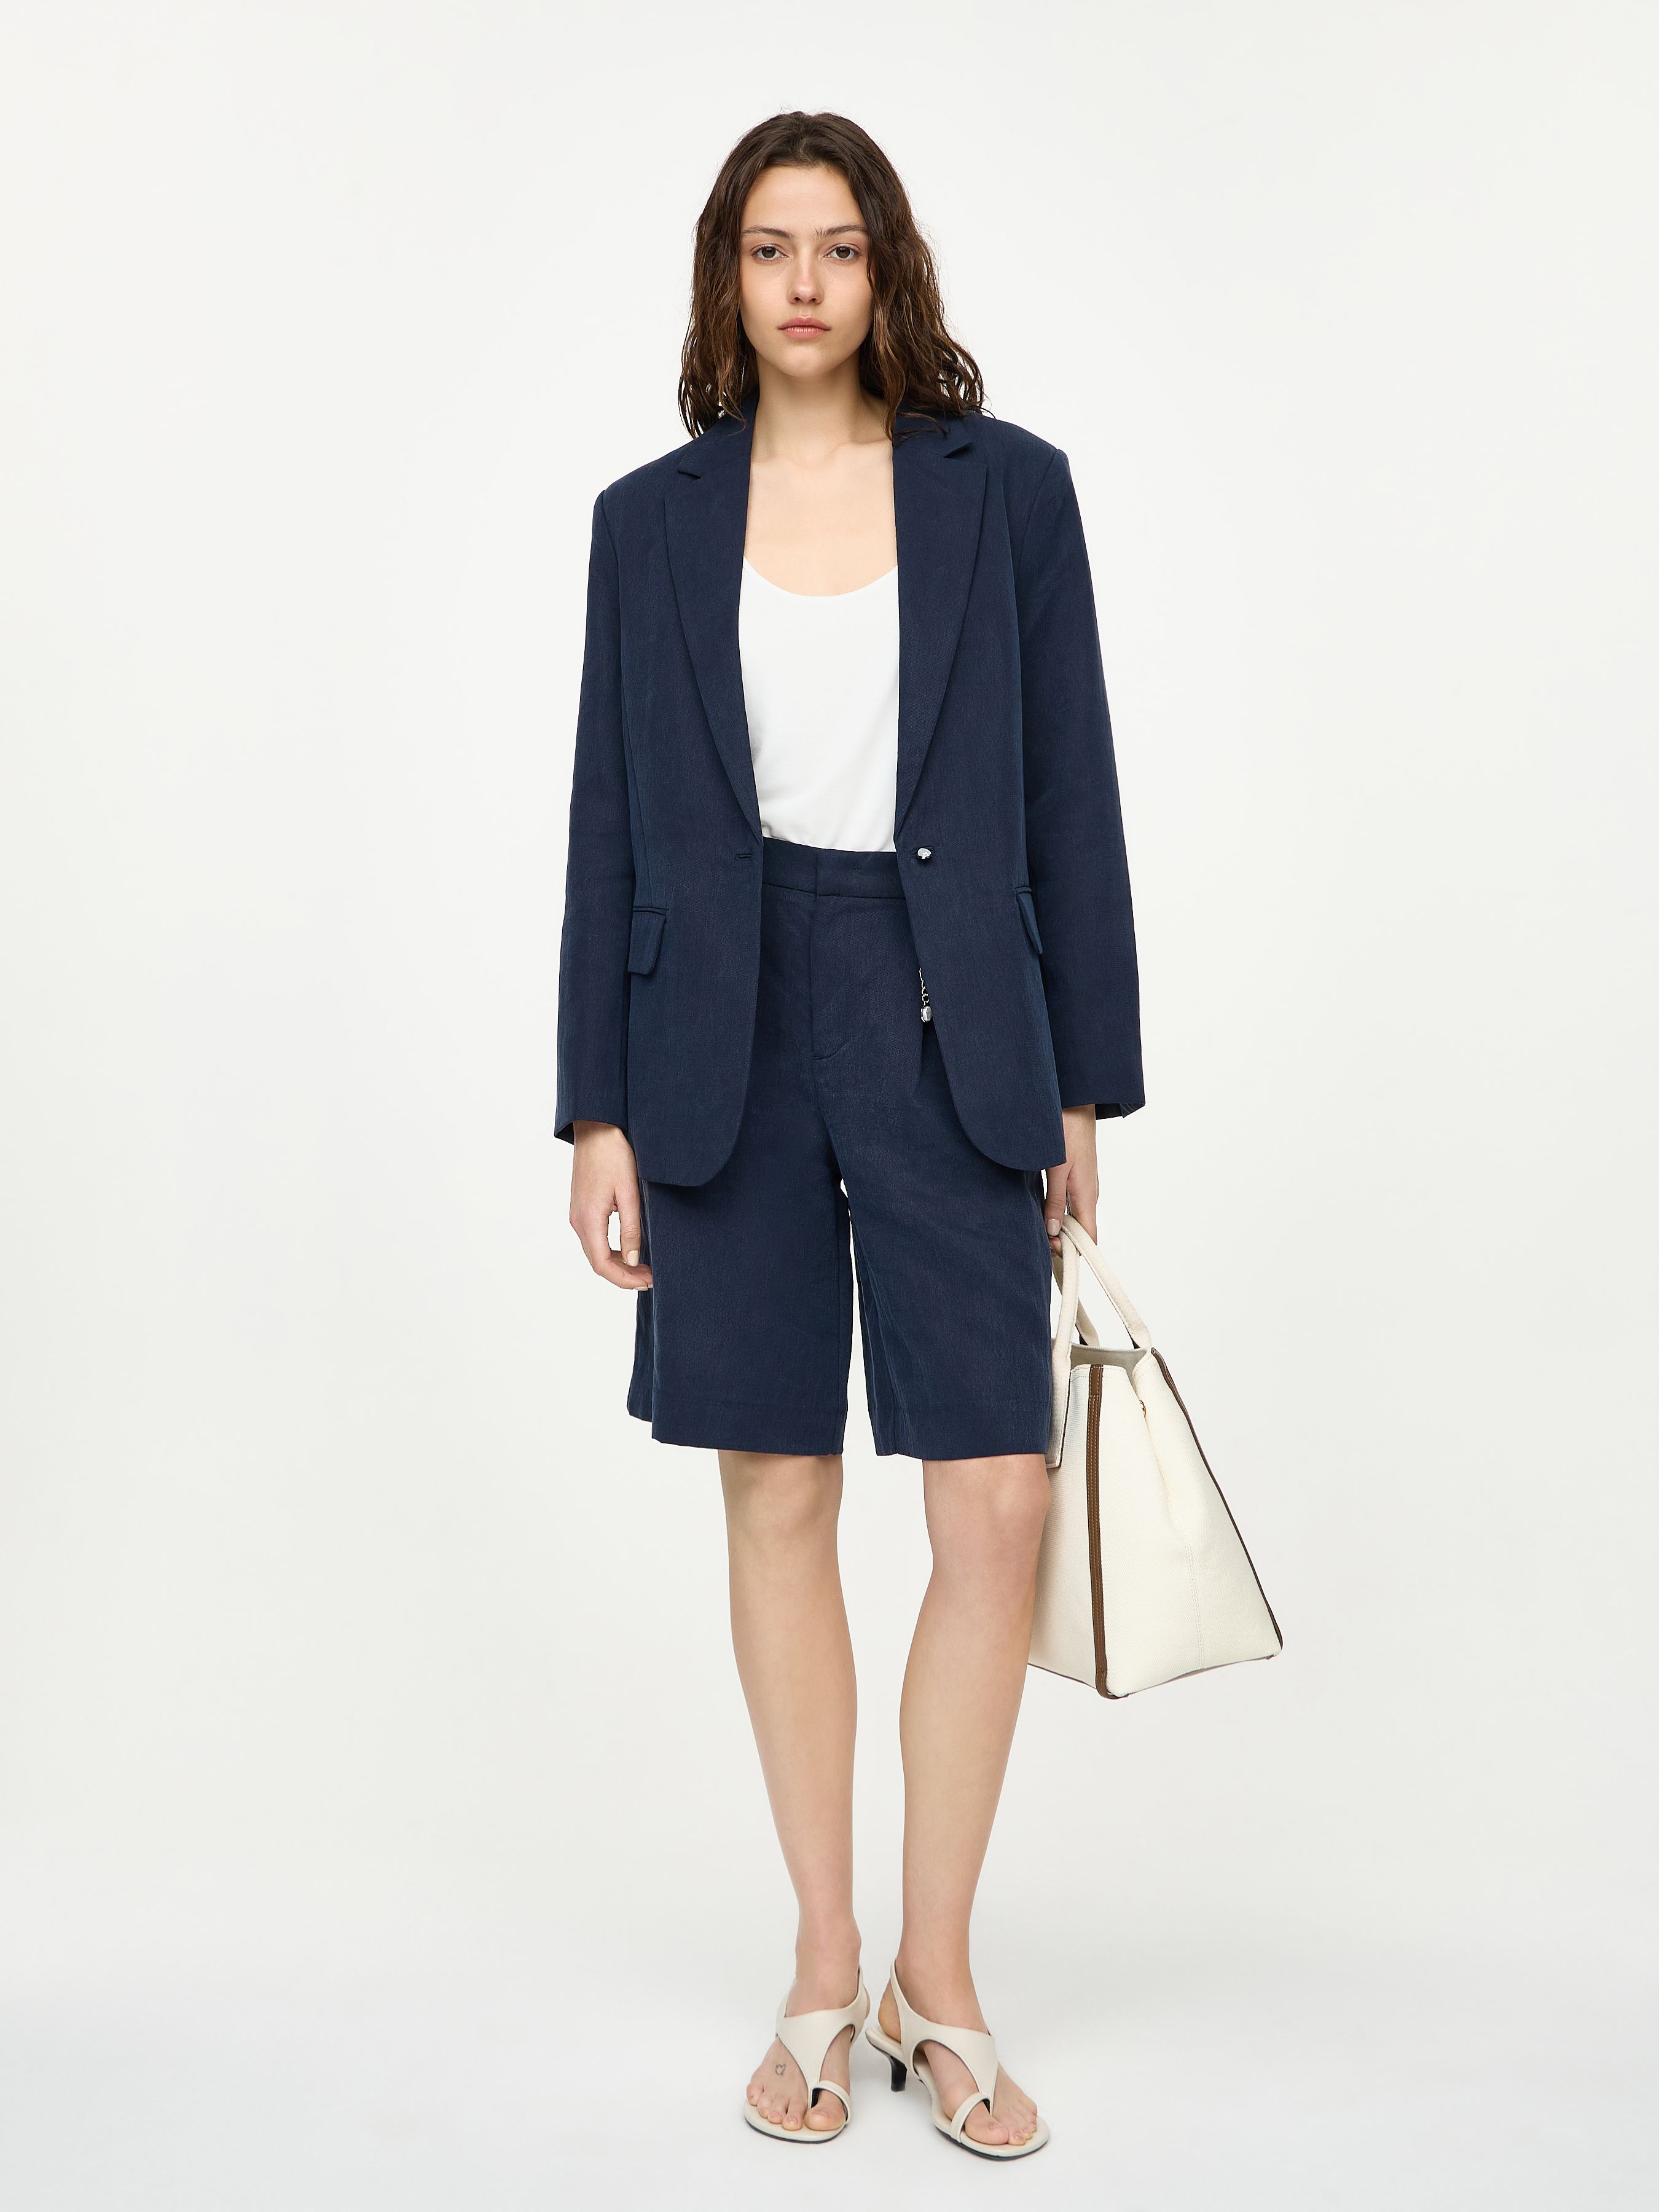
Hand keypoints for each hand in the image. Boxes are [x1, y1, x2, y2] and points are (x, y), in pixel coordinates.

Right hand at [570, 1121, 652, 1288]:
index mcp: (589, 1220)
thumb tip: (634, 1261)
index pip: (603, 1265)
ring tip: (645, 1267)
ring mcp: (577, 1215)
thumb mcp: (629, 1192)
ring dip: (618, 1264)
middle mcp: (578, 1221)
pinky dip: (611, 1251)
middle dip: (624, 1275)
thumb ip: (631, 1229)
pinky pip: (594, 1239)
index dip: (626, 1279)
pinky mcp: (581, 1208)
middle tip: (652, 1278)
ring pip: (595, 1252)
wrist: (596, 1128)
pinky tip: (630, 1249)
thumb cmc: (614, 1154)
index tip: (650, 1281)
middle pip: (598, 1263)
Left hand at [1044, 1105, 1099, 1247]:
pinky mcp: (1075, 1175)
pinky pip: (1069, 1201)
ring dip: (1057, 1226)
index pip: (1089, 1237)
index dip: (1073, 1251)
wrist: (1075, 1101)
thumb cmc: (1067, 1129)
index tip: (1052, 1254)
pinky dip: (1056, 1211)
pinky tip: (1041, 1210)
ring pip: (1073, 1216)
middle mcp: (1088, 1193)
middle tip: (1037, 1243)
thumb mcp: (1056, 1167)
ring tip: (1036, 1230)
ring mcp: (1083, 1184)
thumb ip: (1055, 1200)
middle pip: (1080, 1229)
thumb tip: (1054, 1231)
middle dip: (1061, 1241)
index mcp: (1087, 1195)